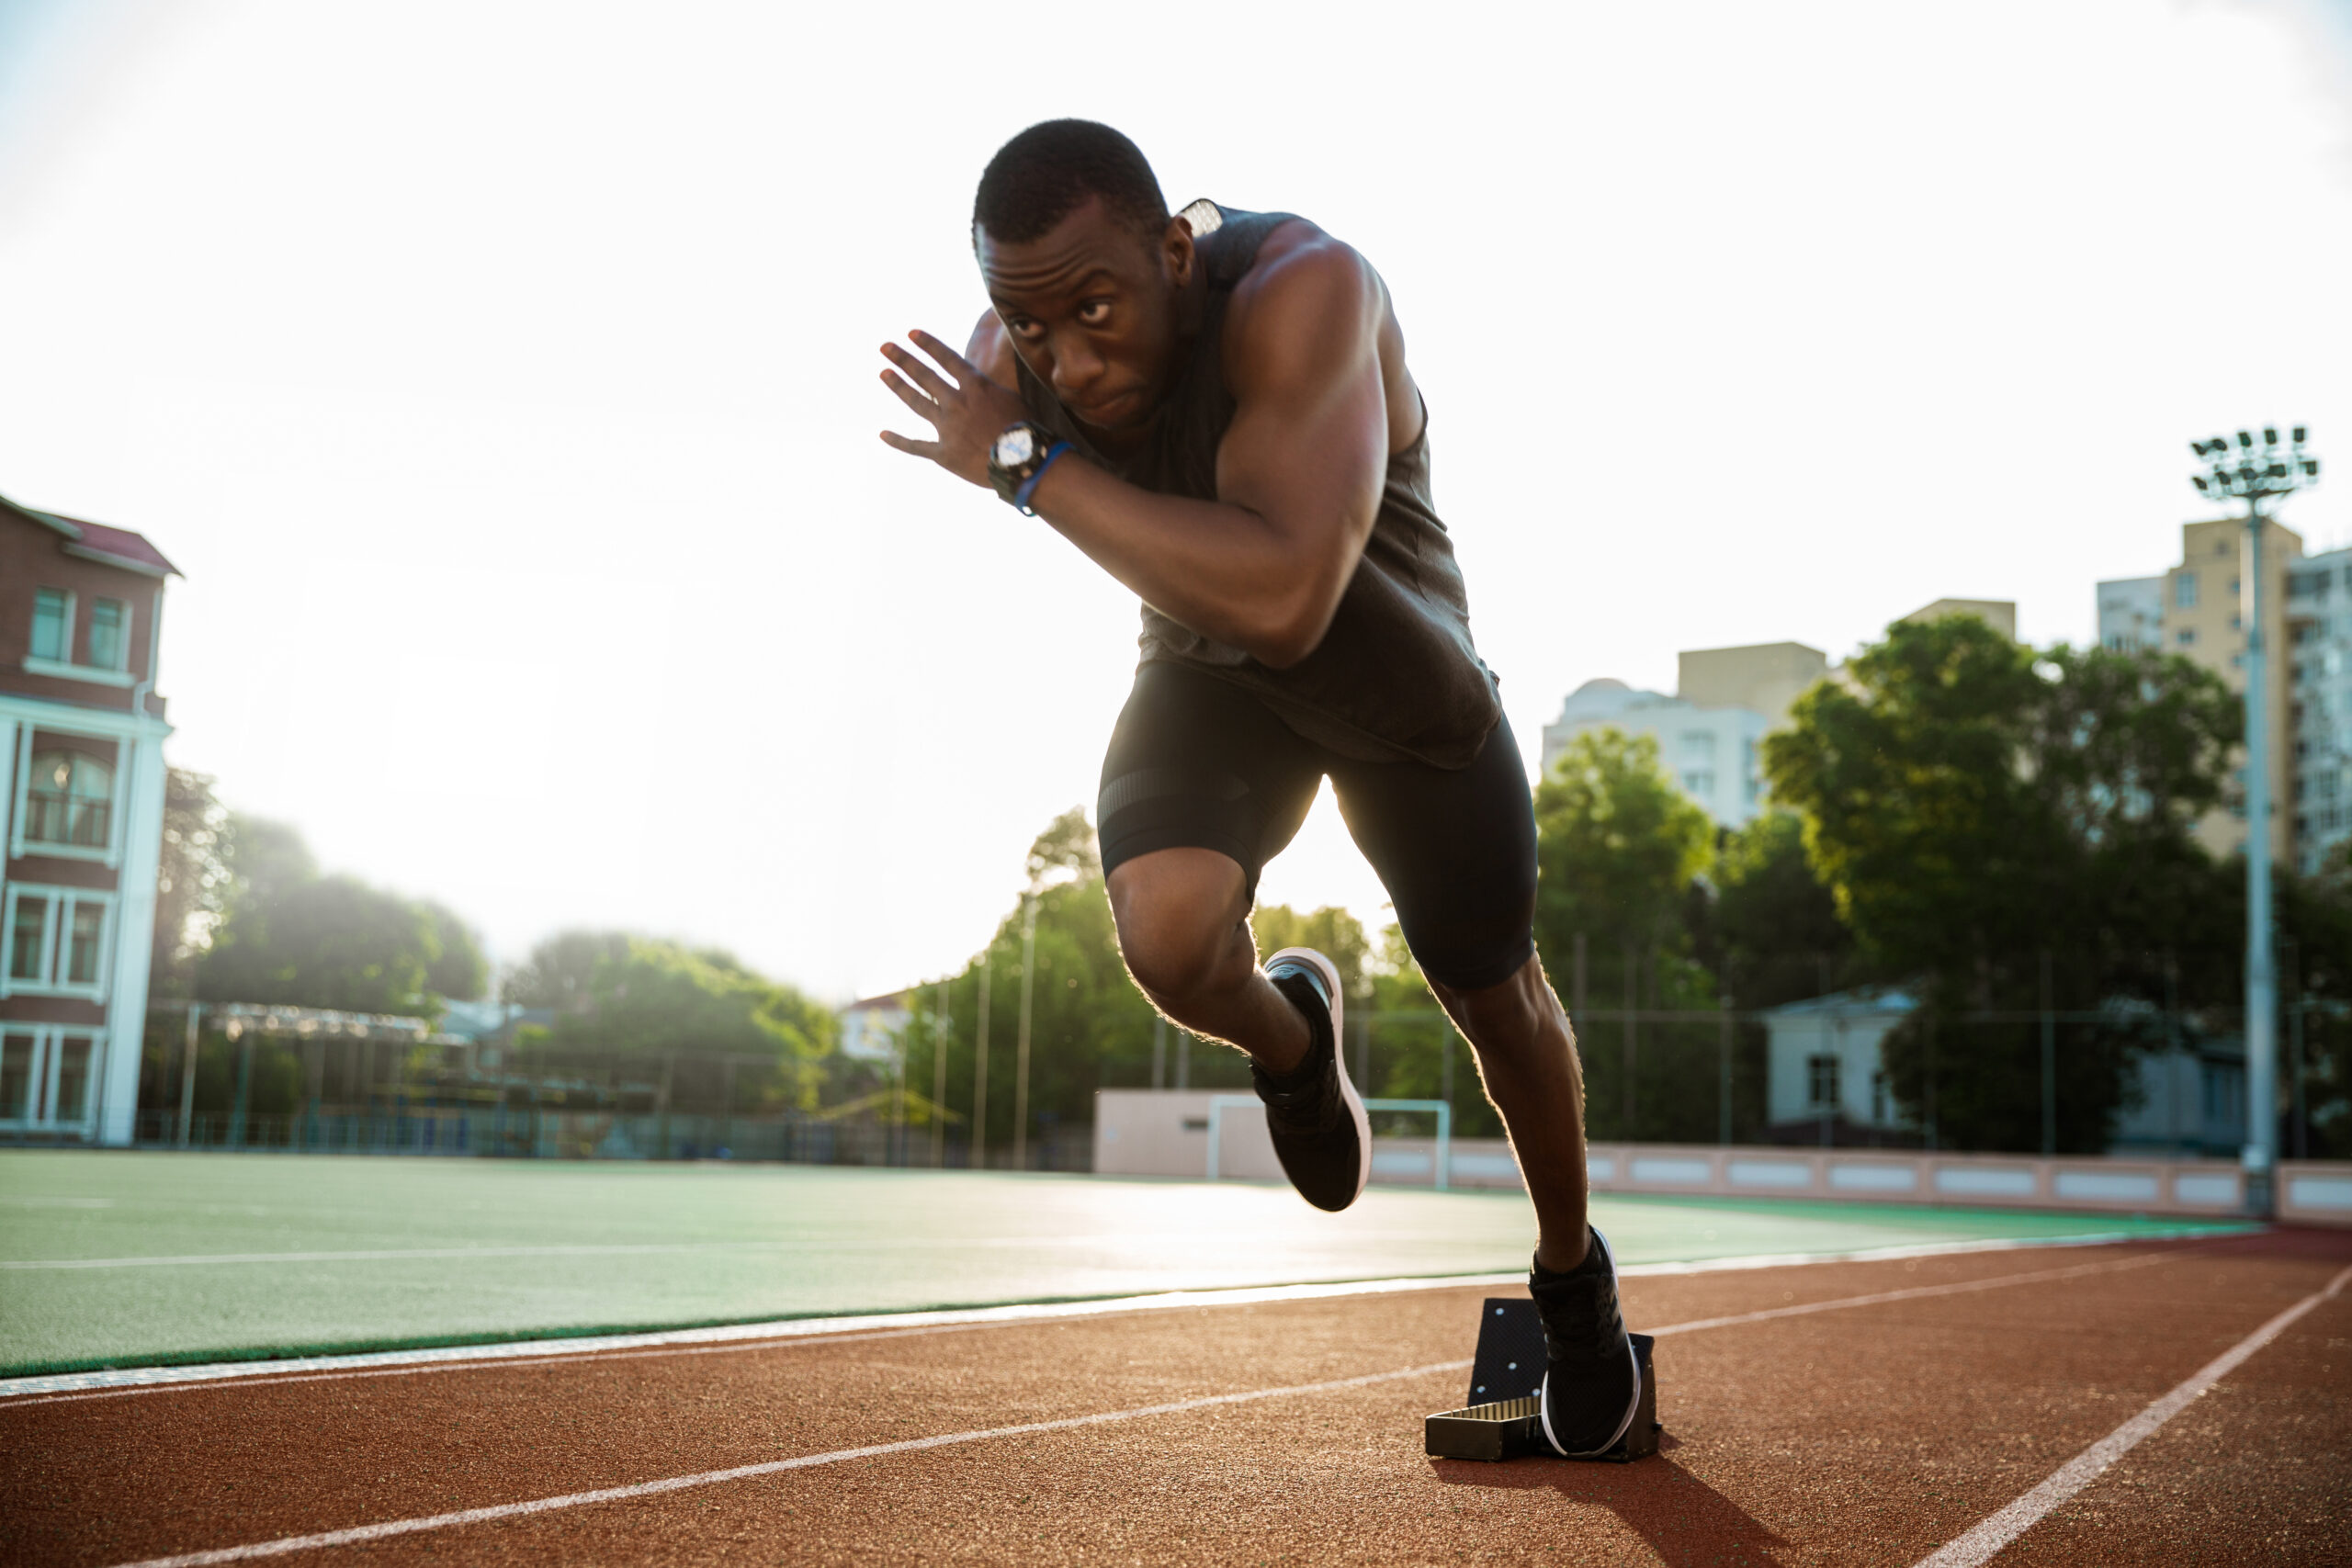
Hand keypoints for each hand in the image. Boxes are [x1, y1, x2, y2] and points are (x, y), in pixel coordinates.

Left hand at [877, 330, 1031, 488]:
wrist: (1023, 462)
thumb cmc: (1026, 429)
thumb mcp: (1012, 398)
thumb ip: (990, 389)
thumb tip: (980, 380)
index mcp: (976, 387)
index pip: (947, 359)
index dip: (928, 345)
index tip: (911, 333)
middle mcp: (956, 403)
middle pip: (925, 376)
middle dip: (903, 359)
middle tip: (885, 347)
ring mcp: (947, 428)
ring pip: (917, 402)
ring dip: (899, 386)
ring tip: (883, 373)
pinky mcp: (943, 453)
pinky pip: (916, 446)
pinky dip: (898, 441)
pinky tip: (882, 434)